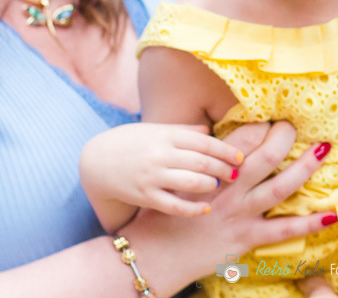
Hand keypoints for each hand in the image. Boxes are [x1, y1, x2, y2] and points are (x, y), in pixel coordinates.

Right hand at [79, 123, 244, 216]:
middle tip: (236, 174)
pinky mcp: (145, 196)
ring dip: (210, 185)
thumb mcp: (155, 130)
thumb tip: (210, 131)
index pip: (204, 142)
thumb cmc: (130, 142)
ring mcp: (152, 176)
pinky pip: (174, 205)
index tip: (240, 157)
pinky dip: (193, 208)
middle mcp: (161, 154)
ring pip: (191, 182)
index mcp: (166, 135)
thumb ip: (183, 131)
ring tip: (218, 186)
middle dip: (224, 169)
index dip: (226, 150)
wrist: (96, 160)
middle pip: (203, 162)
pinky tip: (205, 208)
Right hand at [118, 121, 337, 294]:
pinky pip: (284, 229)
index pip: (243, 138)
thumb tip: (206, 126)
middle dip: (285, 135)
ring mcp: (240, 213)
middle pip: (264, 154)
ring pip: (280, 186)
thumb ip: (194, 153)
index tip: (275, 116)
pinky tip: (332, 214)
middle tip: (297, 125)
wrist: (152, 255)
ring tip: (324, 149)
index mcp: (211, 169)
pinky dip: (309, 223)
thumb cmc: (161, 213)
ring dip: (305, 167)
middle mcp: (229, 188)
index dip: (262, 124)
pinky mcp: (246, 238)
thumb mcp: (175, 176)